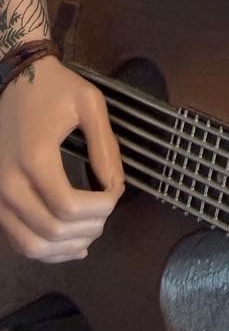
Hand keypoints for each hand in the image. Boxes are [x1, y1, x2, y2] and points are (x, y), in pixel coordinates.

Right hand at [0, 54, 123, 261]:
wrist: (14, 81)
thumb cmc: (54, 88)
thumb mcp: (89, 104)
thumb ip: (105, 147)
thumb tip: (116, 186)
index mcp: (35, 158)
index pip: (70, 207)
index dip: (102, 207)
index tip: (116, 191)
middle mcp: (9, 184)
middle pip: (54, 230)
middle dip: (90, 227)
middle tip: (108, 209)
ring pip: (33, 245)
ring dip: (69, 246)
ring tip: (93, 229)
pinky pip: (19, 241)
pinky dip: (47, 250)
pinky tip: (71, 244)